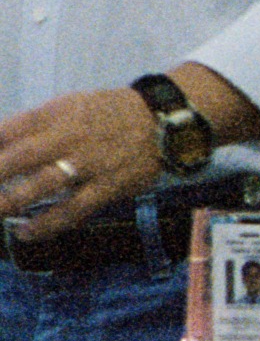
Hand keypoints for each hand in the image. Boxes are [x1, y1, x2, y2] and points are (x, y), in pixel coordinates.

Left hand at [0, 84, 167, 238]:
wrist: (161, 121)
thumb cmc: (107, 115)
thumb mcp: (69, 107)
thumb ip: (34, 127)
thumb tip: (0, 149)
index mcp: (56, 114)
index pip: (8, 130)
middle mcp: (70, 136)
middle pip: (21, 157)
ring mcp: (90, 163)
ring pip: (44, 185)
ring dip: (13, 202)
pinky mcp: (109, 186)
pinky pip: (75, 209)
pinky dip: (48, 223)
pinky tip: (27, 233)